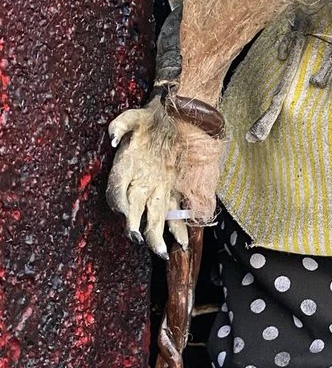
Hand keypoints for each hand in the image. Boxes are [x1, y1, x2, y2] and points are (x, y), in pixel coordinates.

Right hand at [106, 95, 186, 256]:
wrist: (172, 118)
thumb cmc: (150, 118)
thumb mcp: (135, 115)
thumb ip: (122, 125)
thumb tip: (113, 138)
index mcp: (126, 167)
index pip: (118, 190)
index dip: (120, 203)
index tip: (124, 214)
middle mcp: (139, 182)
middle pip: (136, 209)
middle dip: (137, 227)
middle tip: (142, 241)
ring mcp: (156, 188)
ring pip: (154, 216)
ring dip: (157, 234)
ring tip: (164, 252)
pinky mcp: (171, 189)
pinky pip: (174, 211)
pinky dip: (178, 226)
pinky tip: (182, 241)